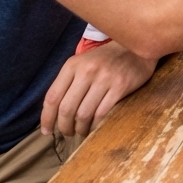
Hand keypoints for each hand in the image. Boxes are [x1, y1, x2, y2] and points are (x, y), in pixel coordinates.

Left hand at [41, 42, 157, 136]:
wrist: (137, 49)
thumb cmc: (106, 61)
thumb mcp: (83, 64)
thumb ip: (68, 83)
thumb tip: (52, 114)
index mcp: (73, 65)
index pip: (52, 97)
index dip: (47, 118)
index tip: (46, 131)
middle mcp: (87, 70)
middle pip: (66, 108)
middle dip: (64, 127)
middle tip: (67, 133)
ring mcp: (105, 78)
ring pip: (83, 114)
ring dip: (80, 129)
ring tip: (82, 131)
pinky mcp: (121, 85)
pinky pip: (102, 113)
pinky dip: (96, 125)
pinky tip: (95, 127)